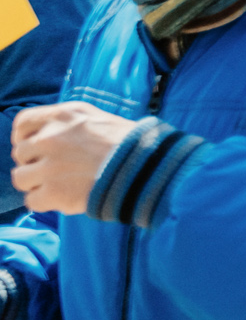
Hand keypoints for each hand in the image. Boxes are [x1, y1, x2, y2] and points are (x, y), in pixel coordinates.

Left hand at [12, 102, 135, 215]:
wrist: (150, 167)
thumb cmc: (132, 144)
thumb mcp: (99, 118)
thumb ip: (69, 124)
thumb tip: (49, 135)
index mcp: (63, 116)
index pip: (22, 123)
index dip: (24, 137)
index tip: (36, 148)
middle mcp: (51, 138)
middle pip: (20, 153)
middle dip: (35, 163)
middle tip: (56, 170)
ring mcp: (50, 166)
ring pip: (21, 178)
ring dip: (37, 184)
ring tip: (59, 186)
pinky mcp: (55, 192)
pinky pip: (32, 201)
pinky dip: (45, 203)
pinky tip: (64, 199)